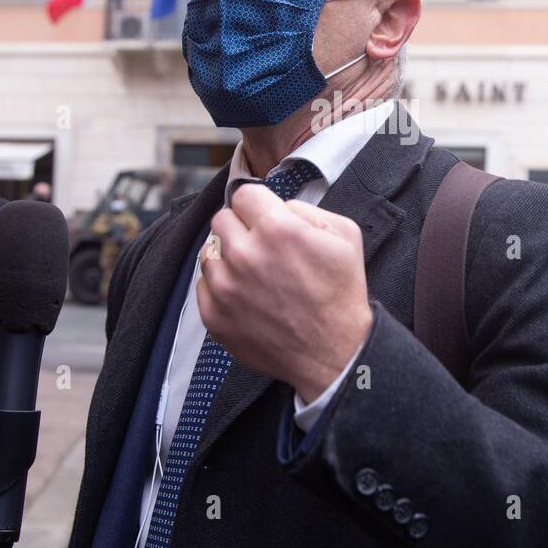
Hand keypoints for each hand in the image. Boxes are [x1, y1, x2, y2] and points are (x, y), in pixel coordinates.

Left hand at [197, 183, 373, 401]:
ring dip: (227, 256)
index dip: (258, 205)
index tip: (265, 218)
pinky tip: (246, 294)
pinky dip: (221, 286)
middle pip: (221, 219)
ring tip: (254, 273)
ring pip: (208, 251)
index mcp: (276, 229)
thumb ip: (304, 208)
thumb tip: (275, 206)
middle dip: (241, 228)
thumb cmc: (341, 293)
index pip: (243, 194)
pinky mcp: (214, 316)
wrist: (334, 353)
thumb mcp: (344, 234)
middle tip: (262, 247)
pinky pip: (203, 284)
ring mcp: (225, 288)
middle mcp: (244, 255)